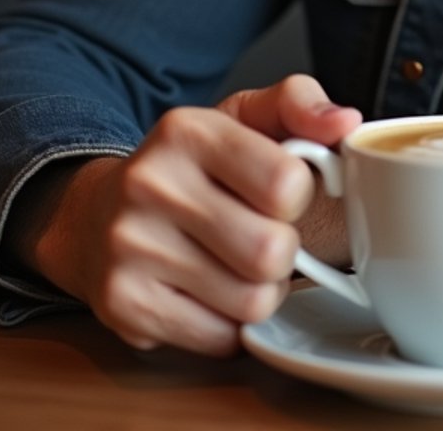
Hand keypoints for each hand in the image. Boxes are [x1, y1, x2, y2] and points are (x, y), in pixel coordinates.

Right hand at [19, 74, 361, 355]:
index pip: (287, 183)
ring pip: (251, 302)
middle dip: (283, 251)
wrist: (96, 216)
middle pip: (271, 251)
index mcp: (188, 130)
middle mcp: (150, 184)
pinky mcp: (123, 305)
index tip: (279, 192)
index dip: (298, 195)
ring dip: (261, 292)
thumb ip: (300, 104)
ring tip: (238, 265)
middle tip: (262, 236)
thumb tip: (346, 122)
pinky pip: (219, 338)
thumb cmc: (192, 166)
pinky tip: (209, 292)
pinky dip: (229, 324)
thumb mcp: (242, 118)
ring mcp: (130, 248)